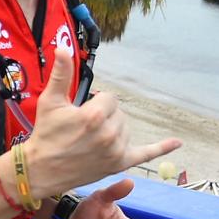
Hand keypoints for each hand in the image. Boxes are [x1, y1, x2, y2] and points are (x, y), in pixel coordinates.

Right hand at [23, 48, 179, 193]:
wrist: (41, 170)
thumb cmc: (45, 134)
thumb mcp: (50, 101)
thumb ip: (61, 74)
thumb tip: (64, 48)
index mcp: (95, 116)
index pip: (109, 98)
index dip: (95, 103)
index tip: (80, 114)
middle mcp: (109, 133)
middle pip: (118, 112)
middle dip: (104, 115)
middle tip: (82, 128)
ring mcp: (116, 150)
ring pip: (125, 128)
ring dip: (113, 128)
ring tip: (91, 139)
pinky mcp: (119, 163)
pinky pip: (146, 153)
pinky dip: (162, 148)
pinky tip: (177, 142)